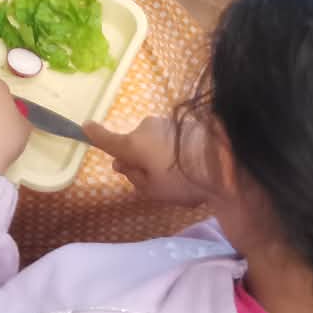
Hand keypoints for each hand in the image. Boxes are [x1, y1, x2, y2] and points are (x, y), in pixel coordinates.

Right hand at [84, 115, 209, 207]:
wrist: (227, 163)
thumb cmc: (183, 180)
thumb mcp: (154, 190)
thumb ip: (134, 177)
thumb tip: (122, 163)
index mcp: (132, 145)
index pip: (106, 139)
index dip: (93, 135)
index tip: (84, 127)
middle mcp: (145, 128)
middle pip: (135, 143)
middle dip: (139, 157)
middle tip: (154, 179)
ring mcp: (166, 123)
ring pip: (155, 140)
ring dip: (160, 153)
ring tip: (183, 176)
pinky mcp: (186, 122)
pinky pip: (172, 138)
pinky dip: (177, 149)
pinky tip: (196, 165)